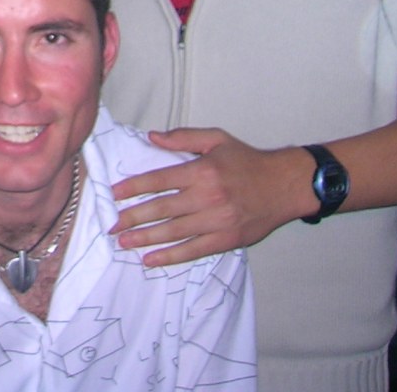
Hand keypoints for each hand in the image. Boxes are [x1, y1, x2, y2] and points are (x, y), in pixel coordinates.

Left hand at [109, 128, 310, 266]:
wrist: (285, 186)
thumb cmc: (248, 161)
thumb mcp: (217, 139)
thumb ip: (183, 138)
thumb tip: (151, 137)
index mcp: (202, 171)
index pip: (159, 180)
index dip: (134, 187)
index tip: (114, 193)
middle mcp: (207, 197)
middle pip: (162, 209)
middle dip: (133, 218)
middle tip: (111, 225)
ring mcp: (217, 221)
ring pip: (174, 232)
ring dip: (146, 238)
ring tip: (124, 243)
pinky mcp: (226, 239)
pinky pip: (193, 250)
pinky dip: (170, 256)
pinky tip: (151, 259)